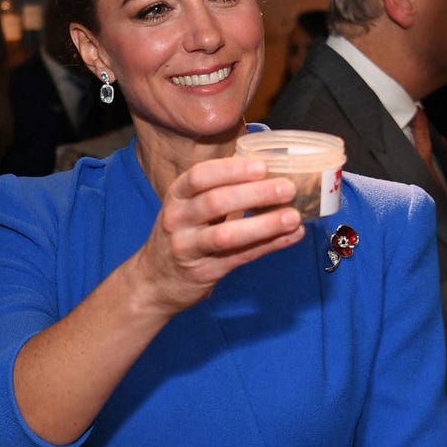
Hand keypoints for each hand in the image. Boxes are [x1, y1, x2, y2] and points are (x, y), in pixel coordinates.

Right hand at [133, 153, 305, 319]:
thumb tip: (270, 172)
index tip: (262, 165)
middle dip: (255, 193)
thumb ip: (220, 190)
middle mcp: (178, 219)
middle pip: (216, 202)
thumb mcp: (189, 207)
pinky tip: (291, 236)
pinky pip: (240, 257)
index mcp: (177, 196)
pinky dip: (269, 245)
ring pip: (227, 235)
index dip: (232, 170)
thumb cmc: (182, 234)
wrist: (154, 281)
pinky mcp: (203, 272)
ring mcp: (188, 248)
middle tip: (288, 188)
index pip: (200, 176)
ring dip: (264, 224)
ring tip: (292, 217)